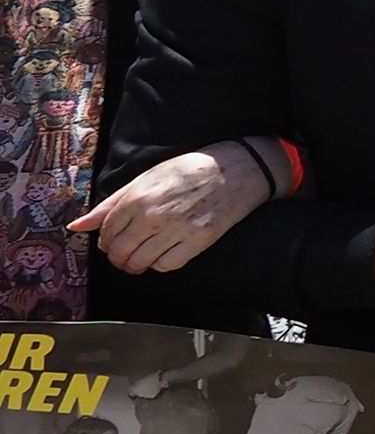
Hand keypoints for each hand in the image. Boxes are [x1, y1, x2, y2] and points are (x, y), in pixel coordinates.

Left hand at [72, 144, 279, 275]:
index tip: (111, 242)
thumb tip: (77, 226)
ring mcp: (177, 228)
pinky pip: (167, 265)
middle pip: (120, 251)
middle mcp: (154, 214)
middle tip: (123, 254)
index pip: (107, 231)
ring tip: (139, 259)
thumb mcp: (147, 177)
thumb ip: (111, 203)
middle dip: (117, 257)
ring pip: (140, 262)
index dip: (106, 241)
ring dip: (134, 265)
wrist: (239, 168)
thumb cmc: (191, 169)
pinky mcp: (199, 239)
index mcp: (138, 196)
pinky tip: (161, 255)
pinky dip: (159, 265)